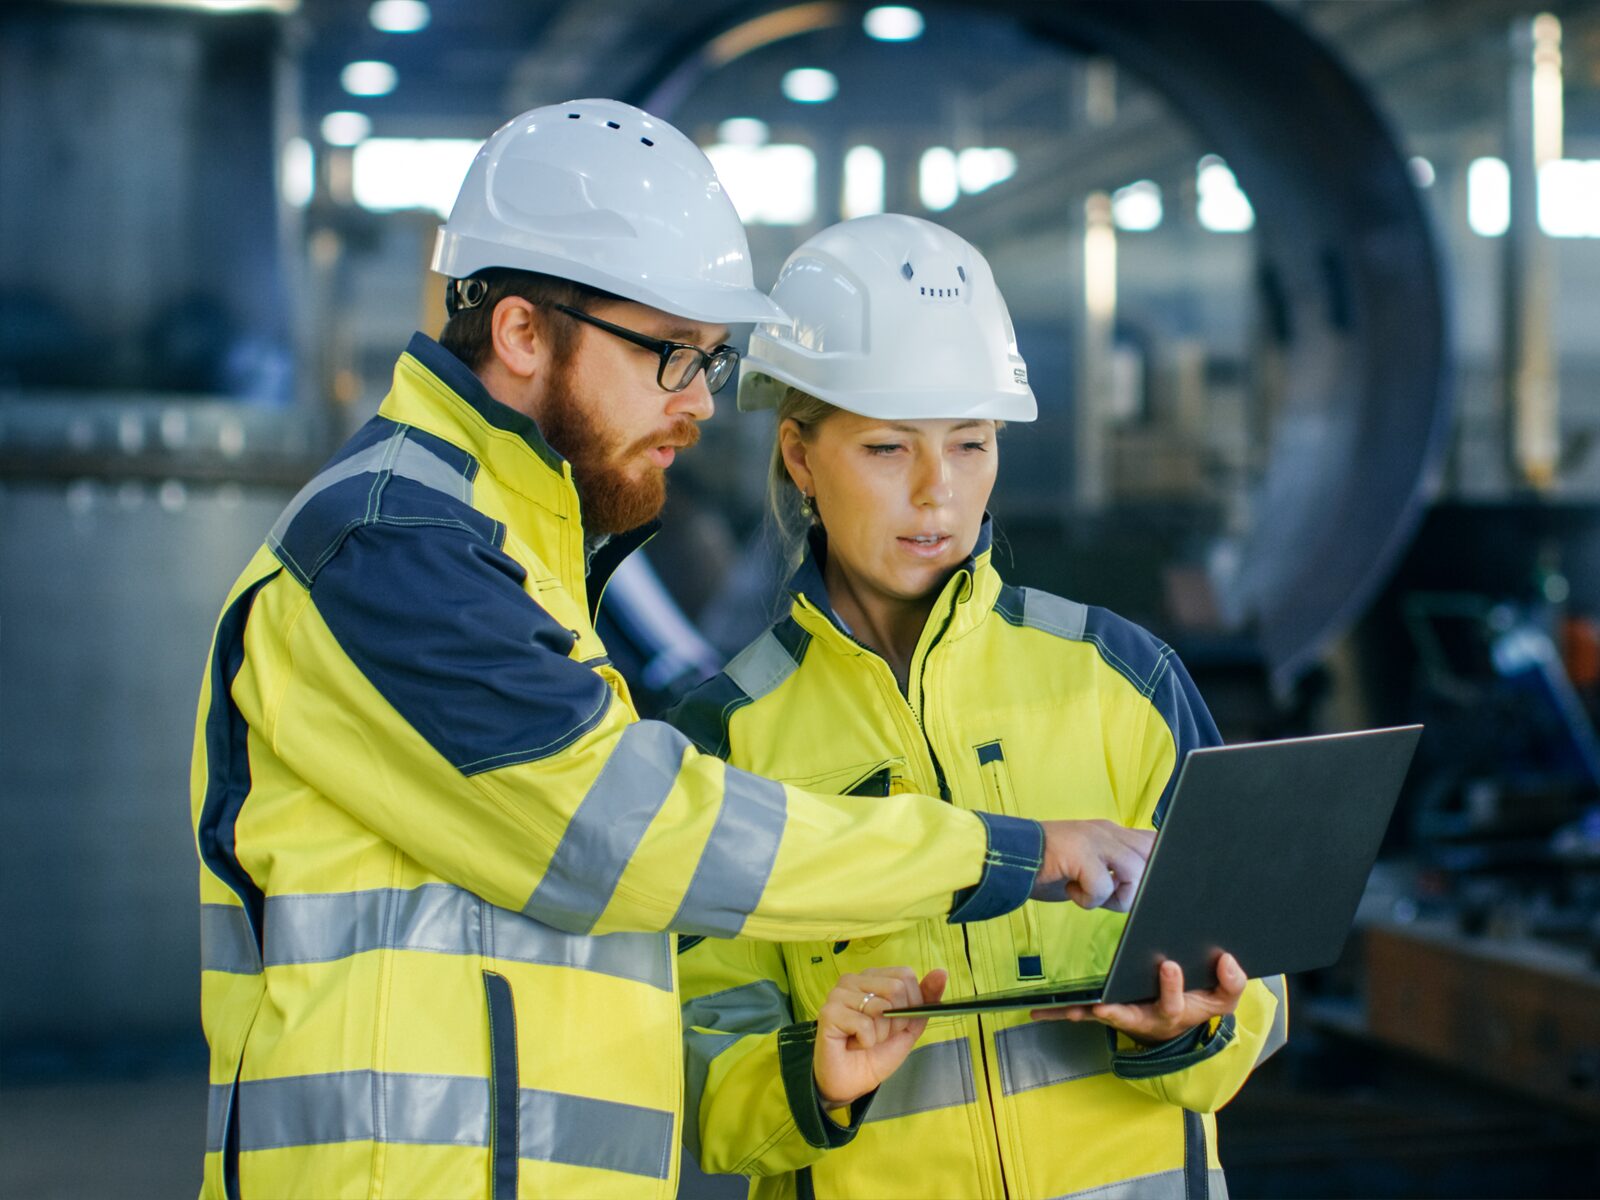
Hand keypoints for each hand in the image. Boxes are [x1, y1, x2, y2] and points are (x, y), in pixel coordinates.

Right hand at [813, 967, 947, 1107]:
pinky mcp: (829, 1013)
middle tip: (880, 1035)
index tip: (898, 1023)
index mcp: (872, 977)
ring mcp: (838, 994)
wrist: (852, 1083)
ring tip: (865, 1040)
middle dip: (896, 1021)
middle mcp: (853, 979)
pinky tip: (853, 1044)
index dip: (911, 1004)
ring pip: (880, 1007)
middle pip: (896, 988)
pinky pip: (865, 1024)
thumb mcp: (909, 1026)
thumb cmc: (877, 1052)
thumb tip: (942, 972)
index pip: (905, 975)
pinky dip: (867, 1041)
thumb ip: (926, 999)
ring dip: (881, 1033)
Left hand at [1030, 953, 1247, 1043]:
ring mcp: (1124, 1017)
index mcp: (1174, 1011)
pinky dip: (1060, 1011)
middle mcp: (1146, 1018)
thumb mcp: (1222, 998)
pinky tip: (1036, 1009)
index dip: (1173, 986)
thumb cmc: (1198, 1004)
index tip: (1169, 965)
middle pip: (1132, 1016)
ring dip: (1081, 1014)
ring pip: (1100, 1017)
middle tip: (1105, 1006)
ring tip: (1062, 1009)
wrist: (1179, 1023)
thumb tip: (1228, 960)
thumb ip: (1231, 982)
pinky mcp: (1106, 1012)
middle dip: (1118, 1012)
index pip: (1175, 1001)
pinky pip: (1081, 1013)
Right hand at [1032, 819, 1155, 910]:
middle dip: (1138, 885)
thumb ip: (1113, 869)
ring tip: (1089, 894)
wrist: (1005, 856)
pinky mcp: (1081, 853)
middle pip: (1153, 856)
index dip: (1156, 864)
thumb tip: (1139, 889)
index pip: (1154, 840)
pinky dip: (1089, 900)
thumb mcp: (1087, 864)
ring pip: (1135, 872)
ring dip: (1114, 896)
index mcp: (1110, 832)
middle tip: (1110, 894)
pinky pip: (1103, 886)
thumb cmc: (1045, 867)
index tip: (1134, 886)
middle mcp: (1107, 831)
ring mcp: (1095, 839)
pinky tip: (1070, 891)